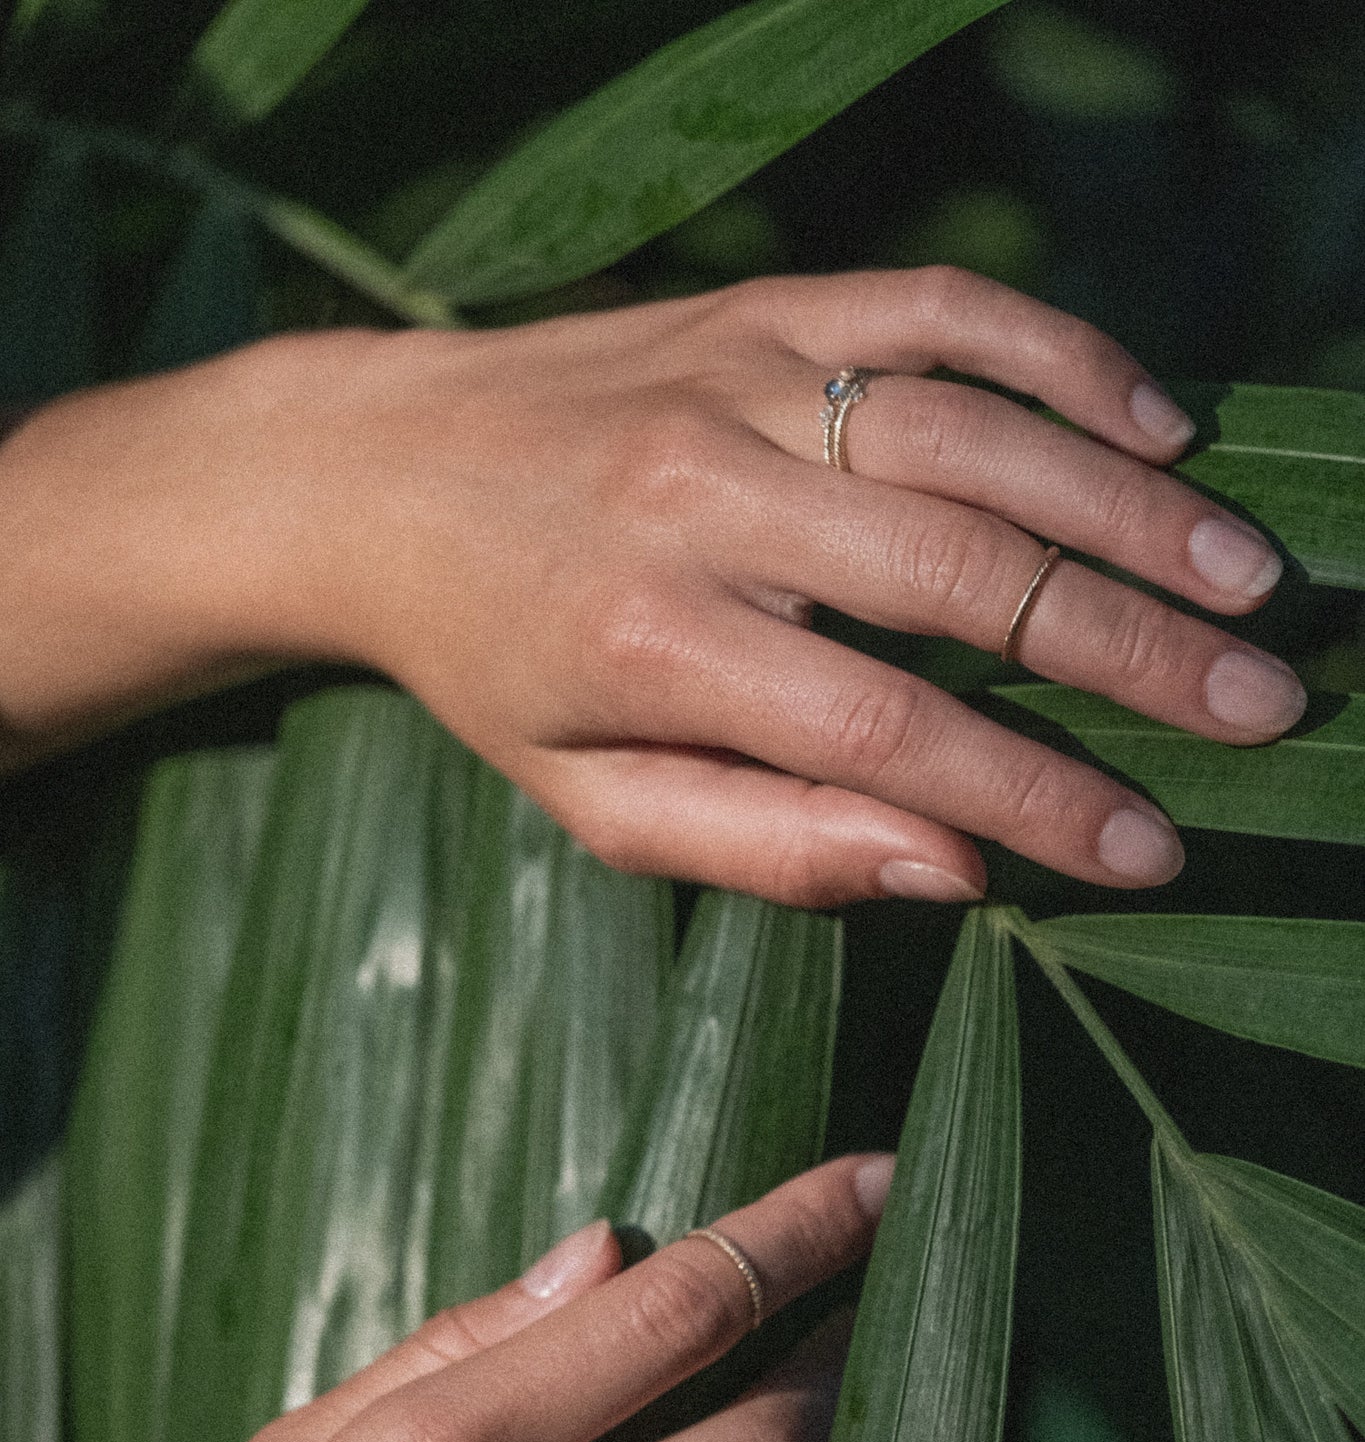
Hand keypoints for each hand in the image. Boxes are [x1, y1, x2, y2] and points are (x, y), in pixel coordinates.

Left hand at [0, 269, 1300, 898]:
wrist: (378, 472)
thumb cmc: (496, 668)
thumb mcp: (593, 803)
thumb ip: (767, 844)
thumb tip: (953, 869)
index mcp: (653, 645)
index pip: (889, 731)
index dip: (1034, 797)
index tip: (1149, 851)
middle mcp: (703, 496)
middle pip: (963, 571)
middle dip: (1131, 650)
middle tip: (1260, 708)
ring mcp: (736, 378)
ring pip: (979, 428)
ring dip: (1131, 505)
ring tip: (1244, 582)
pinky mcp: (759, 303)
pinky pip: (943, 307)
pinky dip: (1064, 355)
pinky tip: (1158, 419)